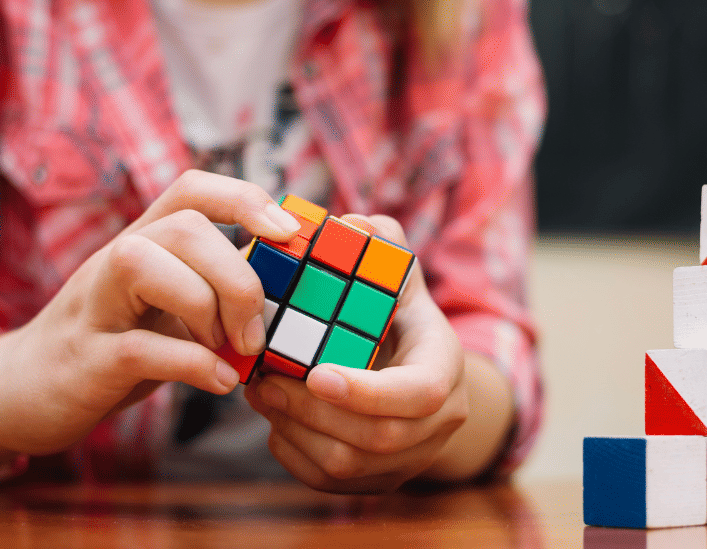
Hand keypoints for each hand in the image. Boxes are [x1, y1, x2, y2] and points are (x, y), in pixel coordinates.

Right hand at [0, 170, 301, 458]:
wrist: (28, 391)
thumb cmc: (117, 342)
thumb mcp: (168, 306)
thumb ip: (215, 289)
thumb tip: (291, 293)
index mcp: (146, 242)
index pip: (192, 190)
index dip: (245, 198)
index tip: (288, 231)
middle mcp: (116, 261)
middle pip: (183, 227)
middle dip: (238, 279)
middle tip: (255, 332)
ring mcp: (94, 306)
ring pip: (146, 265)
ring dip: (206, 310)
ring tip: (228, 350)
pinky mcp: (85, 359)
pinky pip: (139, 347)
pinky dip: (192, 364)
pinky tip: (221, 381)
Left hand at [245, 215, 469, 492]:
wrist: (418, 373)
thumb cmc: (398, 315)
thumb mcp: (398, 275)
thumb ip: (381, 245)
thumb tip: (353, 224)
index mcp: (445, 367)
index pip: (421, 394)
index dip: (368, 391)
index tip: (316, 373)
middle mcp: (438, 423)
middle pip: (378, 437)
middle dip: (312, 410)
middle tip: (264, 380)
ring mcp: (410, 459)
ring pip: (347, 465)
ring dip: (294, 429)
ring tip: (261, 392)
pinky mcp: (378, 481)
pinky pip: (329, 481)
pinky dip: (292, 451)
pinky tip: (276, 417)